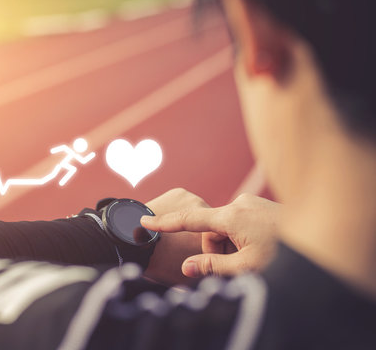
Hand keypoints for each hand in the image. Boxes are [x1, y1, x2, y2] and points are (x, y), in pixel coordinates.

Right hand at [142, 191, 281, 277]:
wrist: (324, 235)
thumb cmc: (287, 256)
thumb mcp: (247, 267)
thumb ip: (212, 267)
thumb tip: (186, 268)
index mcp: (232, 217)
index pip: (190, 219)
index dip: (166, 223)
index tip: (145, 221)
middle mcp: (239, 204)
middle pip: (211, 231)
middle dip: (218, 250)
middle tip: (238, 266)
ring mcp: (251, 203)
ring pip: (226, 229)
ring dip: (232, 245)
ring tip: (255, 257)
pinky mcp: (259, 206)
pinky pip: (239, 223)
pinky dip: (242, 238)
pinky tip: (262, 247)